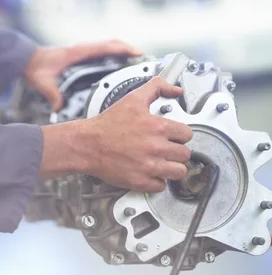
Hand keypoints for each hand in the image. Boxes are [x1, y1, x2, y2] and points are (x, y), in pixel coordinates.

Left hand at [24, 39, 141, 110]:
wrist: (25, 59)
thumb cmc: (35, 66)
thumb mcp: (44, 82)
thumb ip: (52, 94)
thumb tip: (59, 106)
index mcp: (78, 52)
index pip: (106, 46)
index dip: (124, 48)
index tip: (138, 53)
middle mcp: (83, 49)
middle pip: (112, 45)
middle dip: (129, 50)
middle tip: (145, 59)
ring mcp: (83, 51)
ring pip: (108, 47)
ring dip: (123, 52)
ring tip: (137, 62)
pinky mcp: (81, 55)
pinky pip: (102, 52)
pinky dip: (113, 55)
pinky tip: (119, 66)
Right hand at [86, 76, 191, 191]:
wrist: (87, 144)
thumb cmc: (108, 124)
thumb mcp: (133, 99)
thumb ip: (157, 88)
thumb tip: (176, 90)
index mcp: (157, 127)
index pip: (187, 134)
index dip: (180, 134)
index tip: (174, 136)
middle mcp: (156, 148)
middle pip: (185, 154)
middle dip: (177, 151)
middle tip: (167, 149)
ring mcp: (149, 166)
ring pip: (179, 172)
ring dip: (172, 167)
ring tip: (163, 162)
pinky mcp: (140, 181)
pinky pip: (162, 186)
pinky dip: (157, 181)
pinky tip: (150, 172)